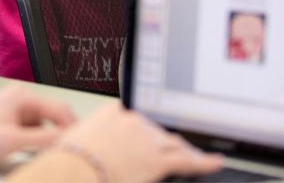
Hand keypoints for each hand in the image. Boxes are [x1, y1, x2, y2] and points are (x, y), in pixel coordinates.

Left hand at [0, 85, 76, 169]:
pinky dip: (37, 141)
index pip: (61, 109)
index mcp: (23, 95)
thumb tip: (71, 139)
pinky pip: (32, 130)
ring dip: (50, 139)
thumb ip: (46, 139)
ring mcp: (13, 109)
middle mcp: (20, 98)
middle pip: (53, 116)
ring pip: (44, 124)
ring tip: (55, 155)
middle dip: (63, 133)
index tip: (84, 145)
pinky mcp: (7, 122)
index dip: (74, 128)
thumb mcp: (15, 141)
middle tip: (72, 152)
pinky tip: (38, 154)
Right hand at [17, 103, 222, 182]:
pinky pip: (188, 161)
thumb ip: (93, 136)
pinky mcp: (158, 161)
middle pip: (156, 131)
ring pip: (173, 144)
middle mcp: (132, 121)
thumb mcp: (76, 139)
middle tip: (165, 152)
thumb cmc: (68, 162)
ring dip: (182, 150)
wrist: (71, 172)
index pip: (135, 119)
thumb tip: (94, 145)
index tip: (145, 137)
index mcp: (111, 111)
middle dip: (161, 142)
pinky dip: (204, 161)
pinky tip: (215, 162)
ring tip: (193, 155)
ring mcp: (147, 140)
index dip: (143, 131)